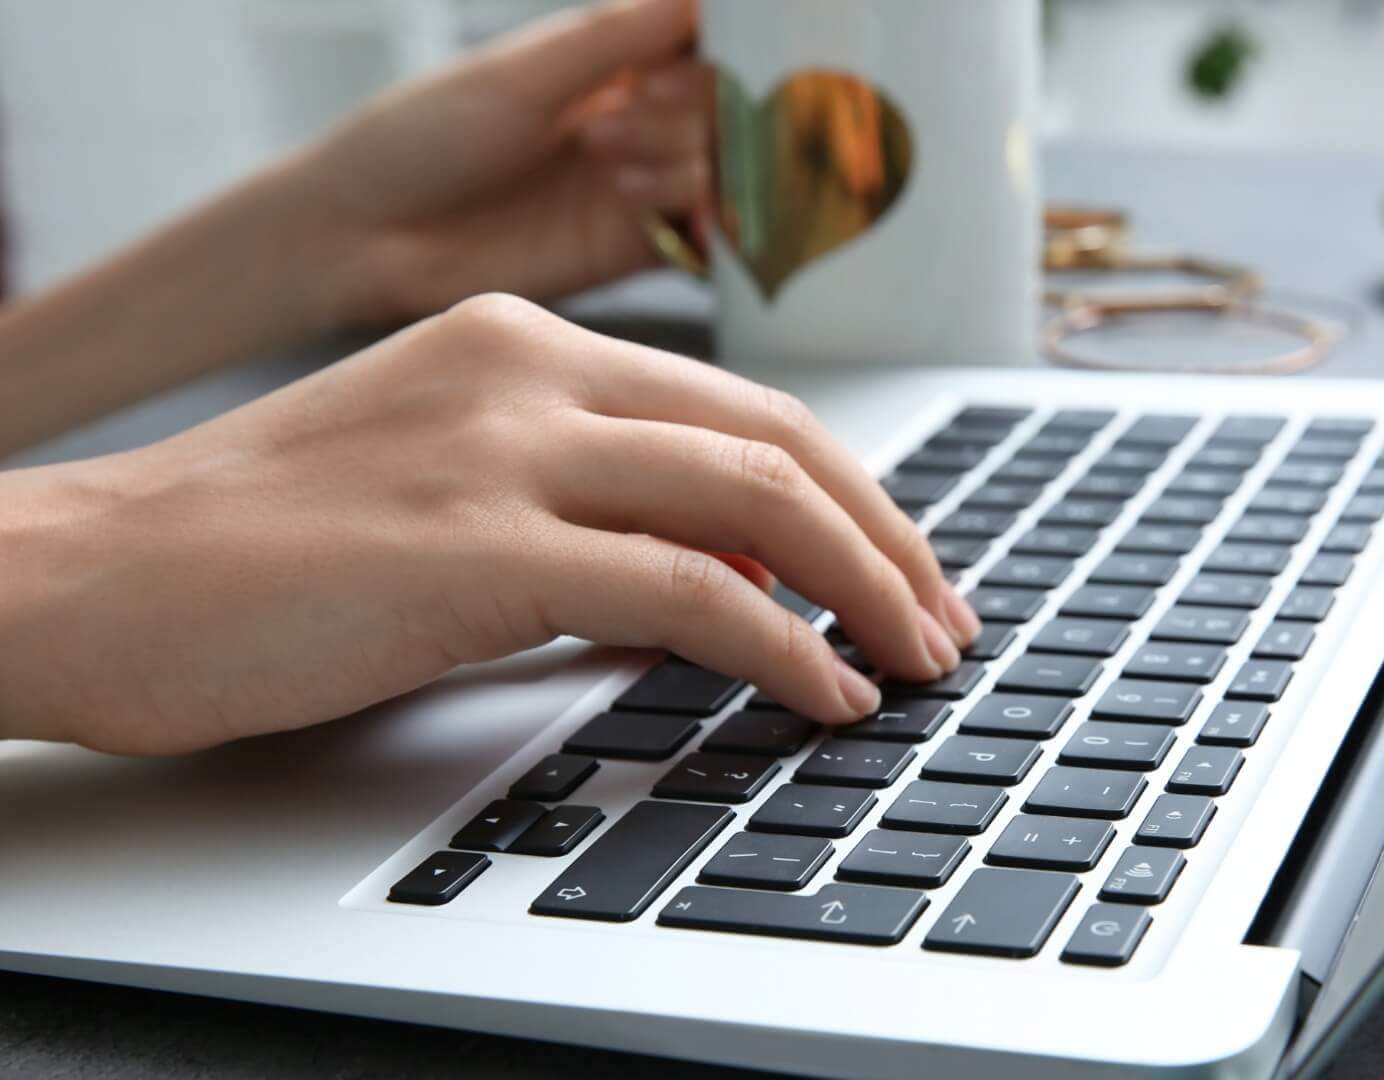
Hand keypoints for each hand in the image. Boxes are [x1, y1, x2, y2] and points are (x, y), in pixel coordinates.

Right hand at [0, 296, 979, 754]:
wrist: (94, 576)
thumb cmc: (259, 552)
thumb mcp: (447, 498)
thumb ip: (588, 522)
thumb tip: (729, 586)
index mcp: (521, 346)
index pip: (739, 406)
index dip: (845, 490)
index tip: (898, 564)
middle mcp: (526, 371)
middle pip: (774, 440)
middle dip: (885, 537)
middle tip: (943, 616)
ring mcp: (503, 450)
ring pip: (752, 499)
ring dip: (863, 585)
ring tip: (916, 658)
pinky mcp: (478, 547)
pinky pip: (685, 591)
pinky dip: (780, 646)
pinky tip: (825, 692)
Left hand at [302, 0, 711, 325]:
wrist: (365, 239)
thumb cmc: (418, 139)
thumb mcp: (518, 75)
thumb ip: (614, 39)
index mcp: (604, 61)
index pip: (696, 38)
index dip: (717, 42)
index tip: (685, 52)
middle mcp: (630, 119)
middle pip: (718, 103)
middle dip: (689, 102)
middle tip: (630, 107)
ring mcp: (634, 186)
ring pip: (714, 164)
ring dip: (675, 155)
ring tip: (604, 161)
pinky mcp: (633, 250)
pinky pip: (700, 233)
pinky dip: (693, 215)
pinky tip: (646, 203)